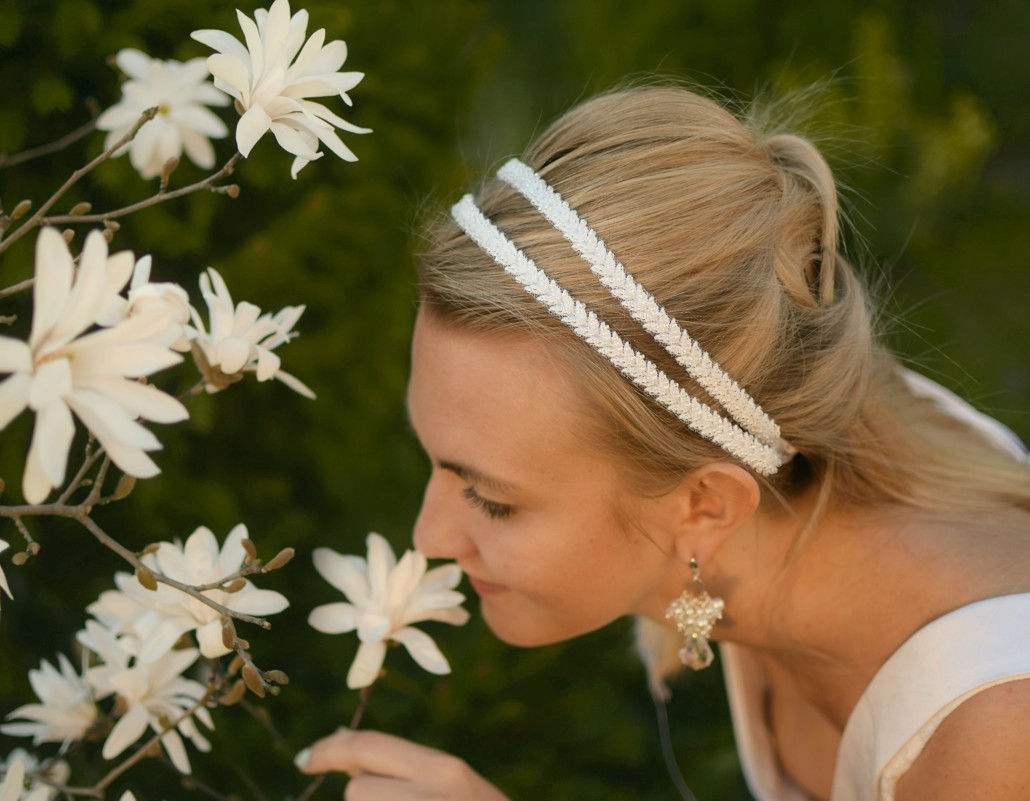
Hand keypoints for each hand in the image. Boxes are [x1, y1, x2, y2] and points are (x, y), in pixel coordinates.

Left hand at [298, 728, 509, 800]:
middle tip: (389, 800)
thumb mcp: (450, 787)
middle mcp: (432, 795)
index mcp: (443, 771)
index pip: (368, 746)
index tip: (305, 760)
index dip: (329, 750)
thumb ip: (403, 768)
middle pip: (357, 791)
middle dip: (364, 798)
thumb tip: (340, 741)